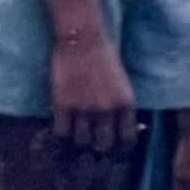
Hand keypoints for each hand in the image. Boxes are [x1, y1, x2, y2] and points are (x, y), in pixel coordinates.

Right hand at [49, 34, 139, 151]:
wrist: (82, 41)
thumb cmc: (104, 58)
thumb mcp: (122, 83)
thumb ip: (122, 105)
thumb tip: (125, 126)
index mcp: (126, 104)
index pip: (128, 139)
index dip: (121, 147)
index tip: (116, 148)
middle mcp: (107, 111)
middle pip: (104, 145)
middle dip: (99, 147)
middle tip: (93, 145)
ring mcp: (84, 110)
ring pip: (82, 142)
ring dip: (79, 141)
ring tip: (77, 137)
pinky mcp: (63, 106)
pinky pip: (62, 133)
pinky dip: (62, 135)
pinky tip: (63, 129)